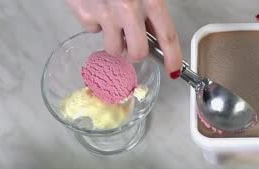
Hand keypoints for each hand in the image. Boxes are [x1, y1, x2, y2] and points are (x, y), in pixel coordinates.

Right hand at [67, 0, 182, 77]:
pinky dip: (94, 22)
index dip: (172, 57)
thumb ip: (152, 7)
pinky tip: (96, 5)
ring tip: (112, 22)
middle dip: (135, 53)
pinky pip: (92, 30)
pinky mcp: (84, 14)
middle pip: (138, 53)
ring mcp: (105, 14)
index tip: (174, 70)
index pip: (167, 36)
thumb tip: (155, 33)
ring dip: (114, 41)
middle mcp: (129, 9)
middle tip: (132, 43)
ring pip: (113, 48)